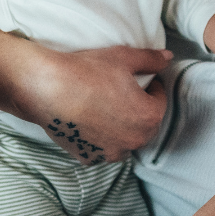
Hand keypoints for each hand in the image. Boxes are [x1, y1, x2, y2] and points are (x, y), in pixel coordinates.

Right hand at [16, 45, 171, 163]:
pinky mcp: (89, 158)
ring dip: (121, 127)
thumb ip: (151, 59)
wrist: (46, 87)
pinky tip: (87, 120)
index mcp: (149, 117)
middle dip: (137, 109)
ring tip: (102, 106)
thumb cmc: (86, 71)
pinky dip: (99, 138)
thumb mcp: (123, 58)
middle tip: (119, 92)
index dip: (149, 86)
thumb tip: (168, 58)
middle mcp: (134, 141)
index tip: (135, 78)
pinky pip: (102, 148)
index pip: (159, 101)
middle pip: (144, 124)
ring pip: (125, 139)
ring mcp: (110, 153)